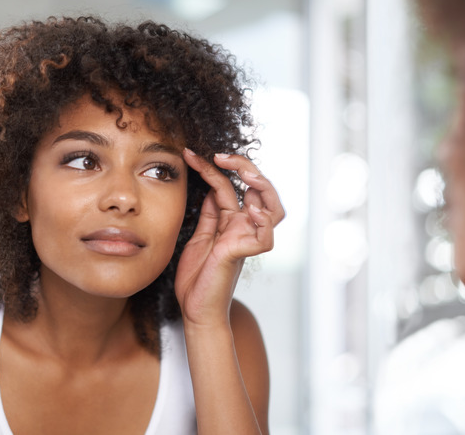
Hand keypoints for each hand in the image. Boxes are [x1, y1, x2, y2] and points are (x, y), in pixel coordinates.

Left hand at [175, 149, 284, 326]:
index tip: (191, 154)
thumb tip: (211, 186)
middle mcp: (243, 227)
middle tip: (221, 156)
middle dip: (245, 167)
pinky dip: (262, 221)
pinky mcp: (243, 254)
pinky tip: (249, 210)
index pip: (230, 185)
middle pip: (260, 190)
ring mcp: (246, 240)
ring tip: (244, 174)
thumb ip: (209, 213)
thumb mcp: (199, 236)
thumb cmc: (197, 277)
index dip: (214, 167)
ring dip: (262, 187)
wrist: (194, 309)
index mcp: (231, 221)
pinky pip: (265, 236)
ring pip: (273, 208)